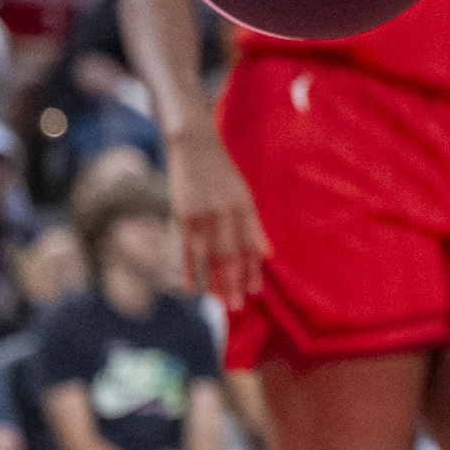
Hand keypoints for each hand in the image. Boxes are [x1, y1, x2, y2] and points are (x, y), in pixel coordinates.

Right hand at [166, 125, 269, 306]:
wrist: (194, 145)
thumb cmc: (221, 172)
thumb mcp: (243, 194)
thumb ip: (253, 225)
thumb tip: (267, 254)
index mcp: (245, 206)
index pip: (251, 244)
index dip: (253, 269)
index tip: (255, 291)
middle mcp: (226, 211)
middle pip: (232, 253)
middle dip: (234, 281)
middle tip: (236, 305)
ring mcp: (203, 213)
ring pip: (210, 254)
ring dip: (214, 280)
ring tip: (218, 301)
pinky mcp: (182, 214)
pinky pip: (185, 247)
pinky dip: (187, 268)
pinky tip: (190, 286)